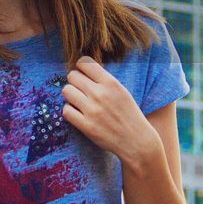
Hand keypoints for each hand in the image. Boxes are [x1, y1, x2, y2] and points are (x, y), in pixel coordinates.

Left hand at [61, 56, 162, 170]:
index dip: (80, 68)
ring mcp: (92, 110)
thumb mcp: (121, 91)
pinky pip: (66, 110)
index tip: (83, 75)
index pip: (84, 63)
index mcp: (111, 83)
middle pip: (72, 76)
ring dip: (70, 96)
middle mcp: (100, 94)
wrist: (136, 140)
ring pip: (66, 91)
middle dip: (74, 82)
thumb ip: (104, 81)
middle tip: (80, 90)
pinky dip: (70, 111)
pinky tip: (78, 113)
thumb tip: (82, 70)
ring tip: (78, 101)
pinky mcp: (86, 126)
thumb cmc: (128, 114)